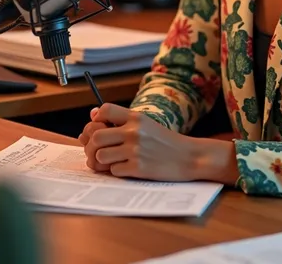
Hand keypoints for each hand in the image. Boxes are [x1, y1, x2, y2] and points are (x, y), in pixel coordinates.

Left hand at [83, 103, 198, 180]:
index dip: (96, 119)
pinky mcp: (138, 168)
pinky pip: (114, 170)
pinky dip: (117, 171)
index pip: (105, 109)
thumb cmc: (166, 142)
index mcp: (136, 117)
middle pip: (96, 136)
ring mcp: (136, 150)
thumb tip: (93, 115)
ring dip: (103, 161)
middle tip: (96, 152)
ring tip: (112, 161)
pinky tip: (127, 168)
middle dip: (92, 146)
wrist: (189, 157)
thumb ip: (122, 120)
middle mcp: (134, 131)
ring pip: (101, 156)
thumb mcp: (146, 124)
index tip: (98, 127)